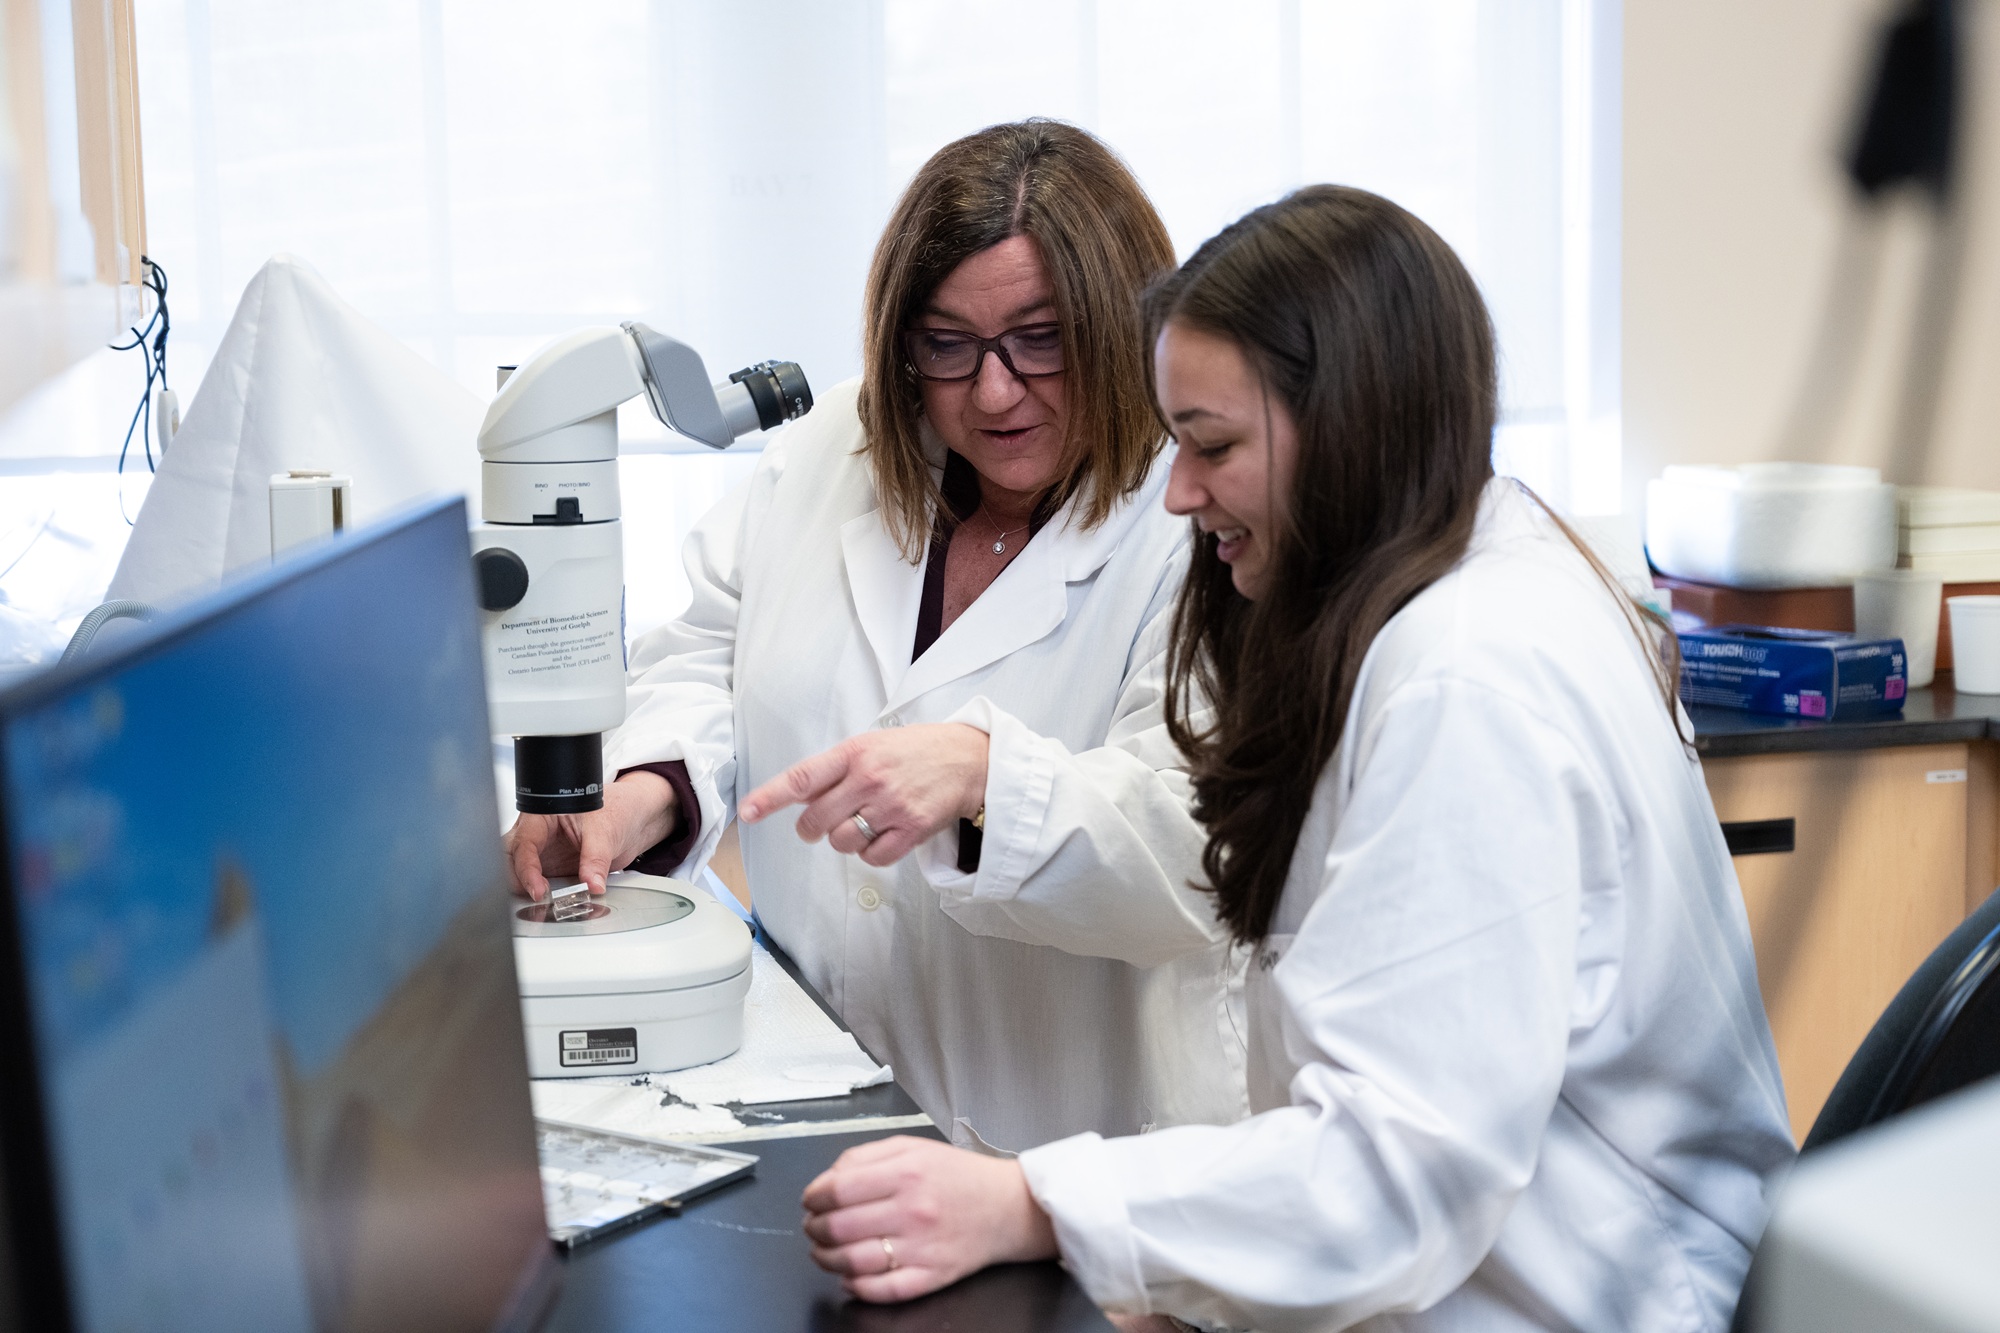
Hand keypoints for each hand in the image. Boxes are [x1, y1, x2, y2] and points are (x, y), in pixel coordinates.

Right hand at [503, 770, 678, 899]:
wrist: (634, 819)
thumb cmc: (617, 809)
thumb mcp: (606, 830)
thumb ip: (597, 859)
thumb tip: (591, 885)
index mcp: (542, 816)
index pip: (524, 844)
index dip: (527, 870)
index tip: (539, 890)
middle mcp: (538, 835)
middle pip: (509, 860)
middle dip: (515, 881)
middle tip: (535, 899)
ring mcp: (544, 854)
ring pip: (519, 875)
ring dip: (527, 891)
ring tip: (547, 904)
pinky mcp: (553, 870)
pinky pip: (541, 886)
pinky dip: (545, 897)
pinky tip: (556, 903)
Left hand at [739, 724, 987, 867]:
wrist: (969, 760)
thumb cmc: (917, 751)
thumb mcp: (872, 744)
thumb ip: (836, 769)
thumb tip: (798, 794)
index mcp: (855, 753)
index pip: (802, 777)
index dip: (770, 797)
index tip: (748, 812)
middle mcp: (870, 779)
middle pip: (816, 820)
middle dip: (811, 828)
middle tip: (820, 824)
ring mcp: (891, 806)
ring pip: (841, 842)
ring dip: (844, 840)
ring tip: (863, 824)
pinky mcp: (911, 830)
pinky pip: (872, 857)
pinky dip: (871, 853)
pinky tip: (882, 835)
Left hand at [801, 1136, 1056, 1302]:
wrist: (1008, 1207)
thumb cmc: (957, 1175)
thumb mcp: (912, 1147)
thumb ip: (866, 1156)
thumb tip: (828, 1181)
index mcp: (906, 1173)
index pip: (838, 1190)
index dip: (813, 1197)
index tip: (810, 1200)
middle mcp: (913, 1211)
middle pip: (840, 1227)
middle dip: (815, 1228)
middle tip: (813, 1225)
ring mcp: (923, 1248)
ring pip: (854, 1262)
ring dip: (827, 1259)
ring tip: (823, 1251)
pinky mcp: (932, 1277)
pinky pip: (883, 1290)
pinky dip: (856, 1287)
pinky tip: (849, 1276)